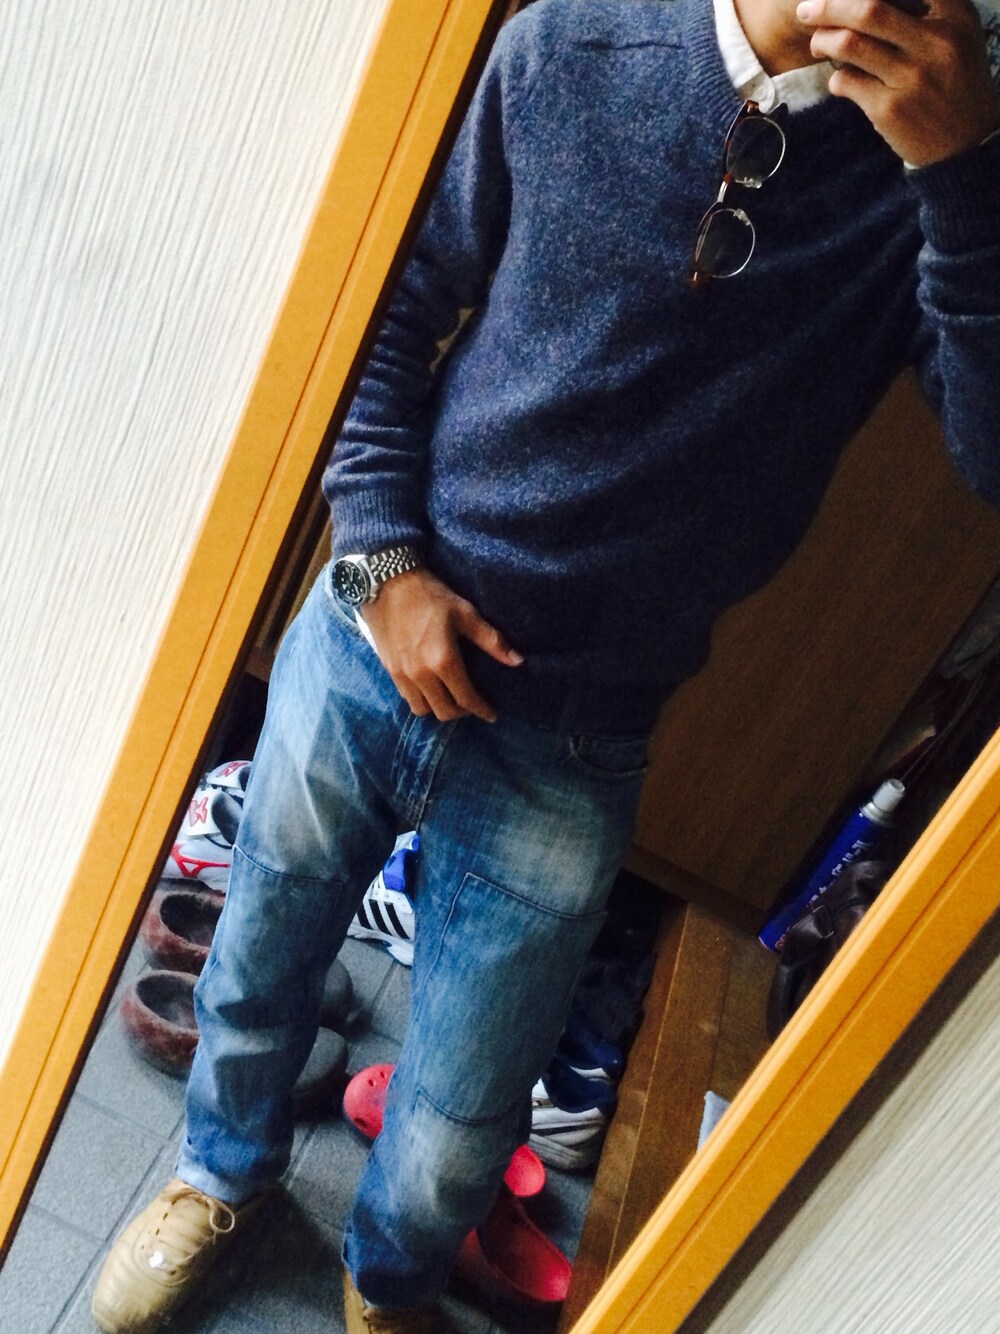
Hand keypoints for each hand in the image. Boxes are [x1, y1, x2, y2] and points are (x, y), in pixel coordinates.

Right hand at [361, 568, 522, 722]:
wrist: (388, 583)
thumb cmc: (430, 595)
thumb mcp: (465, 613)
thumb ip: (491, 641)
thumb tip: (517, 661)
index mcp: (442, 660)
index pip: (466, 698)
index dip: (481, 710)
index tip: (491, 714)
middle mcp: (421, 674)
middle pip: (444, 711)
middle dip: (462, 712)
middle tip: (472, 703)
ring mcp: (402, 674)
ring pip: (422, 709)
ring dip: (439, 708)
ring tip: (449, 697)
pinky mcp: (389, 670)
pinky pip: (407, 697)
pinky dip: (421, 699)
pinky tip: (430, 688)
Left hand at [796, 0, 999, 165]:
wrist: (964, 142)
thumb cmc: (952, 81)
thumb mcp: (957, 34)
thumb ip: (926, 7)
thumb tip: (860, 2)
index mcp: (952, 16)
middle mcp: (934, 42)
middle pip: (868, 9)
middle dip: (828, 6)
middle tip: (806, 9)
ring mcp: (911, 77)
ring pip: (849, 44)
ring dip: (822, 41)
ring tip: (818, 45)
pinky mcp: (890, 109)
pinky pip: (846, 82)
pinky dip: (835, 78)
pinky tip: (841, 81)